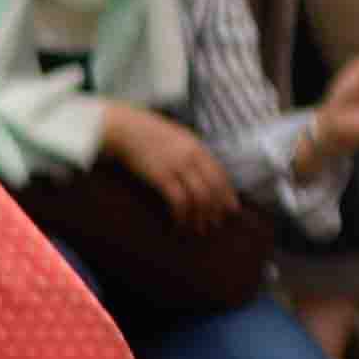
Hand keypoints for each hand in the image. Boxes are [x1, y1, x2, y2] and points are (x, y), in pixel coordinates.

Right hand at [95, 102, 238, 227]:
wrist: (126, 129)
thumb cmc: (149, 135)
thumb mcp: (179, 139)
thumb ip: (193, 154)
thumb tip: (203, 174)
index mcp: (198, 148)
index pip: (221, 174)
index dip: (228, 194)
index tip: (232, 209)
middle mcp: (192, 157)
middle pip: (213, 188)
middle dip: (217, 209)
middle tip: (216, 224)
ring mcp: (177, 167)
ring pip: (199, 197)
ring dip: (200, 216)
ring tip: (198, 228)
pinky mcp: (161, 176)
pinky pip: (179, 200)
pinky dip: (182, 215)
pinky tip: (179, 223)